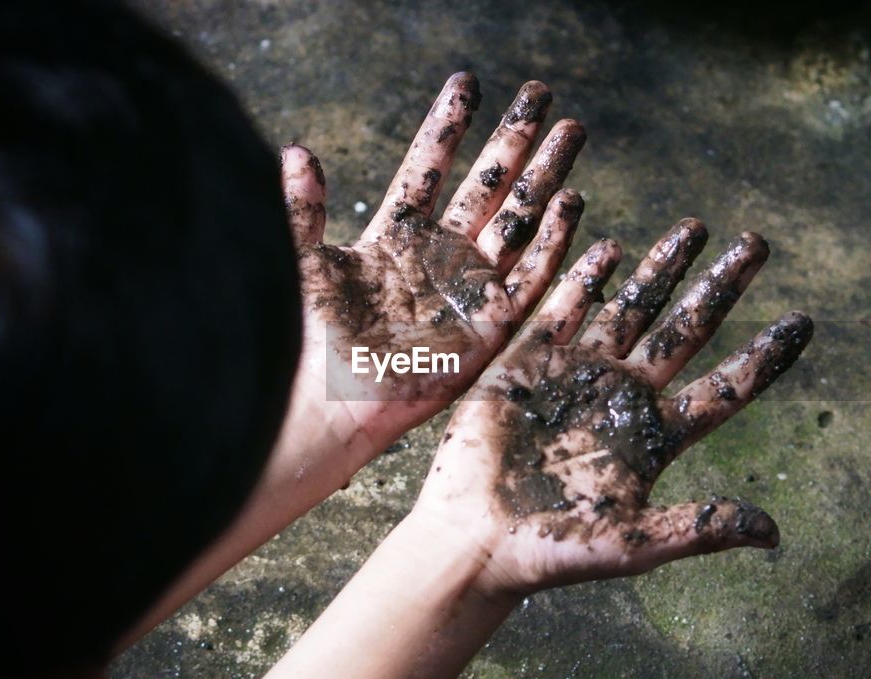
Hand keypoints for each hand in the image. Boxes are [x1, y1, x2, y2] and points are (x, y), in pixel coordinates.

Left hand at [275, 73, 586, 475]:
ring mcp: (468, 292)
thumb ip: (302, 209)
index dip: (449, 127)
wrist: (325, 403)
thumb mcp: (301, 262)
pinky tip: (573, 203)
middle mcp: (439, 260)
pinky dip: (554, 244)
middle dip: (516, 141)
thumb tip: (298, 151)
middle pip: (488, 188)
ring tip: (572, 131)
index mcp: (395, 239)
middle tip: (542, 95)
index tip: (468, 83)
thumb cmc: (306, 340)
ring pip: (518, 222)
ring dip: (545, 178)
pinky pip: (532, 280)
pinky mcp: (490, 328)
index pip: (429, 168)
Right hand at [413, 222, 811, 596]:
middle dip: (721, 286)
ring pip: (632, 307)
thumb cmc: (556, 551)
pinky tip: (611, 246)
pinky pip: (563, 307)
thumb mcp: (637, 543)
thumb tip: (774, 533)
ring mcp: (578, 374)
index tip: (805, 321)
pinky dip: (586, 277)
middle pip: (686, 330)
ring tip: (696, 228)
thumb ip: (701, 527)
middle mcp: (624, 398)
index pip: (725, 387)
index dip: (765, 355)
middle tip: (757, 243)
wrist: (475, 538)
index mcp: (656, 437)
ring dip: (662, 268)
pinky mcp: (528, 362)